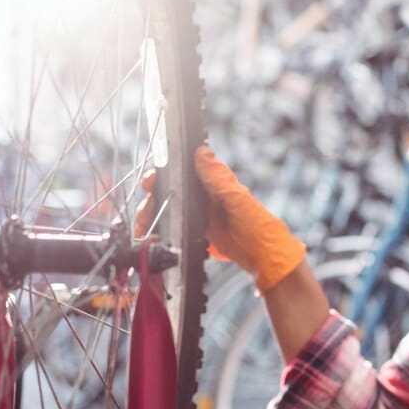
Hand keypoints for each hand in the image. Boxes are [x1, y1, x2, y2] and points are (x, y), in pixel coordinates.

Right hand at [134, 147, 306, 291]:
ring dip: (154, 218)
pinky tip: (154, 239)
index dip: (163, 175)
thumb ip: (218, 178)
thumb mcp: (237, 199)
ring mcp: (201, 215)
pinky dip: (163, 233)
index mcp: (214, 184)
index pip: (182, 172)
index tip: (150, 182)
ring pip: (170, 211)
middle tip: (144, 213)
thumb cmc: (258, 225)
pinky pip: (176, 229)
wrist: (264, 256)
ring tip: (144, 230)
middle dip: (153, 200)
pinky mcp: (200, 233)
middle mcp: (205, 197)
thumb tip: (203, 152)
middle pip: (171, 193)